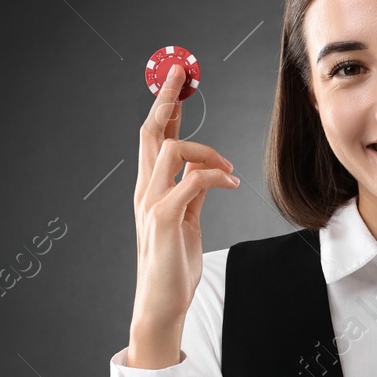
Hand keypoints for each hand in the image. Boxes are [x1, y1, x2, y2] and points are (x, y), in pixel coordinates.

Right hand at [130, 62, 239, 362]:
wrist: (161, 304)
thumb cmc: (174, 266)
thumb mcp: (186, 221)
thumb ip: (191, 193)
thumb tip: (206, 171)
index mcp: (150, 189)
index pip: (154, 137)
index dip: (165, 105)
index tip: (177, 79)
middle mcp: (145, 191)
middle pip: (151, 132)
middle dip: (166, 98)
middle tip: (181, 71)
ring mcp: (151, 204)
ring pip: (172, 151)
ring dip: (206, 149)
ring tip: (228, 167)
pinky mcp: (163, 220)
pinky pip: (191, 182)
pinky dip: (215, 176)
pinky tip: (232, 183)